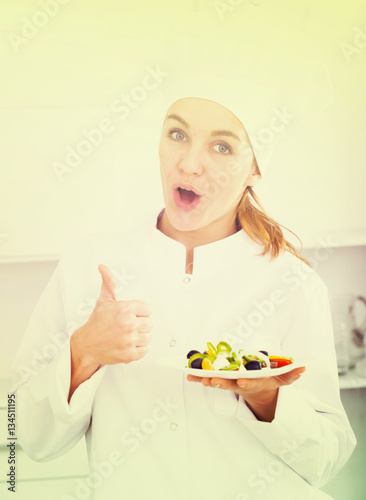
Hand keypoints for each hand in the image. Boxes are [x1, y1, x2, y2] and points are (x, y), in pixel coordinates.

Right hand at [72, 264, 152, 368]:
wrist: (86, 345)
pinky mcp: (129, 354)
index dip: (140, 312)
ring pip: (148, 337)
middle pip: (150, 323)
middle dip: (140, 325)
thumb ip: (108, 282)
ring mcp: (129, 340)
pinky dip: (138, 349)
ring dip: (139, 337)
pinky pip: (145, 350)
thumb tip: (102, 267)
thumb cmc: (97, 322)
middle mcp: (129, 324)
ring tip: (126, 336)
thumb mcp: (104, 300)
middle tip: (127, 327)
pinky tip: (127, 345)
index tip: (130, 315)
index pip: (148, 309)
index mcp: (125, 308)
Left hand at [187, 366, 305, 421]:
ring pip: (216, 382)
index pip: (250, 383)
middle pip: (230, 384)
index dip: (246, 382)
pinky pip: (208, 379)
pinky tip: (188, 375)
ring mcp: (229, 383)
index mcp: (254, 382)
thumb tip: (304, 366)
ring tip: (195, 377)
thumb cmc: (268, 381)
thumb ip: (291, 373)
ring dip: (206, 380)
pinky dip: (198, 377)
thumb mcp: (282, 379)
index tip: (242, 381)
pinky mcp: (221, 380)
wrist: (258, 391)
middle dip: (221, 383)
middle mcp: (240, 384)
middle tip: (213, 381)